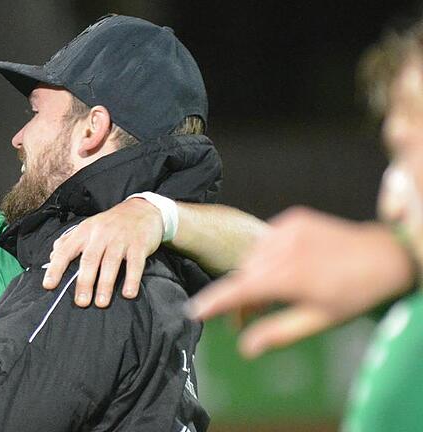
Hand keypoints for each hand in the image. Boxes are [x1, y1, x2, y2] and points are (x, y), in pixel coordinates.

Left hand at [44, 198, 162, 306]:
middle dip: (84, 282)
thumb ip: (69, 241)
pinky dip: (132, 279)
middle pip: (89, 259)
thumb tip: (52, 256)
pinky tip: (128, 293)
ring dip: (105, 284)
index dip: (56, 268)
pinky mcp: (139, 244)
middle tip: (81, 302)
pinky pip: (135, 263)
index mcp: (85, 231)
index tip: (49, 285)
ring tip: (101, 303)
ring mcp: (120, 239)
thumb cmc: (112, 223)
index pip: (66, 250)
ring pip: (110, 262)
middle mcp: (101, 234)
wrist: (143, 209)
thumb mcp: (88, 226)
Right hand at [185, 207, 414, 357]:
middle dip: (241, 293)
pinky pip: (266, 240)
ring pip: (253, 256)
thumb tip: (246, 348)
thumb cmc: (353, 294)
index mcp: (289, 277)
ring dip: (255, 273)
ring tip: (272, 290)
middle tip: (247, 316)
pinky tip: (286, 265)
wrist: (383, 255)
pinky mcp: (294, 218)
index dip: (213, 302)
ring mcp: (289, 229)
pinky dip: (267, 254)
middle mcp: (285, 249)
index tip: (193, 312)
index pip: (239, 290)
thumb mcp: (318, 320)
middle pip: (244, 273)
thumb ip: (278, 332)